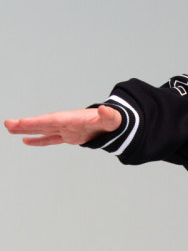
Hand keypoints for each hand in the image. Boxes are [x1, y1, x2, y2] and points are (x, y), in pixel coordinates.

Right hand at [4, 105, 121, 145]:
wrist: (114, 124)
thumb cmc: (112, 121)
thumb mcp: (112, 119)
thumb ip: (108, 116)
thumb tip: (106, 110)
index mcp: (73, 119)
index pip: (52, 120)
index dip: (38, 122)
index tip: (23, 122)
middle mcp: (66, 123)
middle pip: (43, 124)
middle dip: (26, 124)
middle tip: (8, 124)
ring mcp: (65, 129)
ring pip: (43, 130)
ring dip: (27, 130)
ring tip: (10, 129)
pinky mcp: (68, 136)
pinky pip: (51, 139)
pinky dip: (39, 140)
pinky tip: (26, 141)